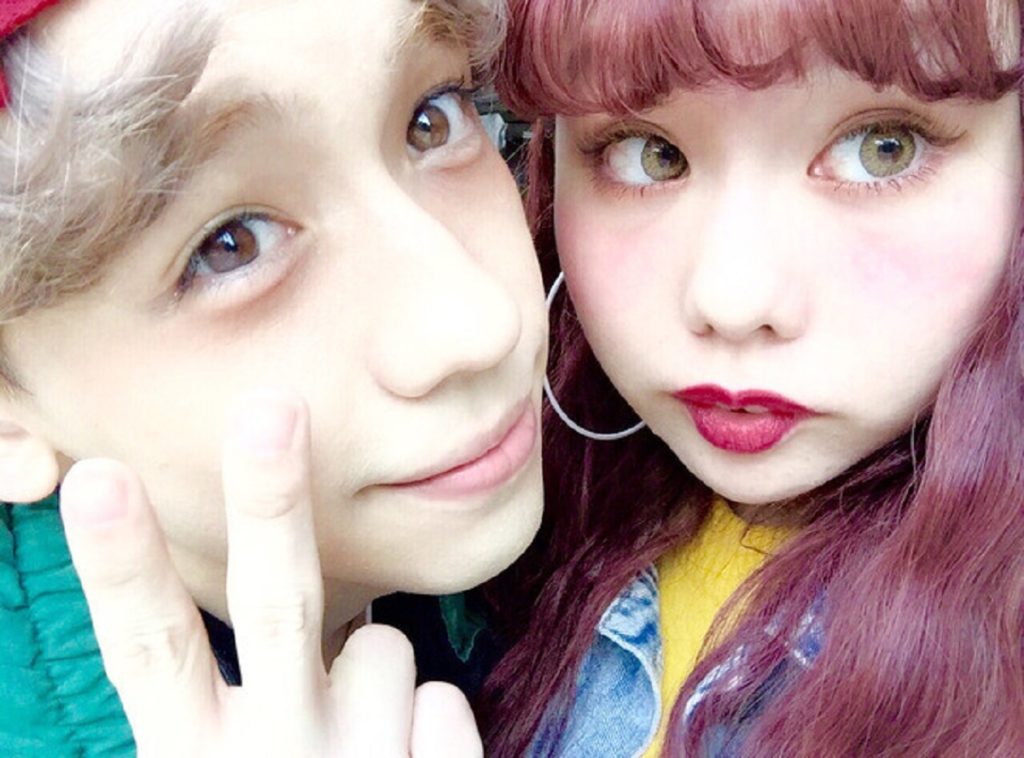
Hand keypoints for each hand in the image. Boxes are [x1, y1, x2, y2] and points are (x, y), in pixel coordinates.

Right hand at [59, 390, 481, 756]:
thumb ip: (207, 714)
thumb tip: (230, 635)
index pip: (148, 654)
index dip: (119, 569)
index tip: (96, 478)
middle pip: (275, 611)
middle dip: (269, 507)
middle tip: (270, 411)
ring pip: (385, 648)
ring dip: (373, 685)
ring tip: (352, 753)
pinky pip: (443, 701)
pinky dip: (427, 730)